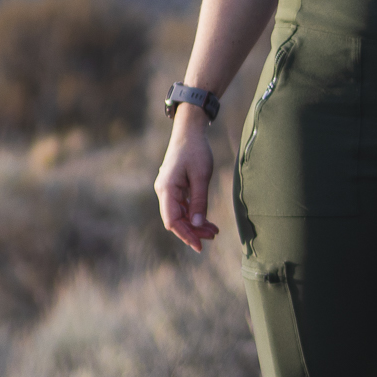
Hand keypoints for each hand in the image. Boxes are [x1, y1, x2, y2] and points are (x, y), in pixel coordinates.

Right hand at [155, 107, 219, 251]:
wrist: (189, 131)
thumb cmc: (196, 150)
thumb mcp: (201, 176)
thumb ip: (199, 201)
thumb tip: (197, 224)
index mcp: (167, 189)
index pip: (172, 221)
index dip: (186, 235)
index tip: (200, 245)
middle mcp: (163, 191)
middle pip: (175, 220)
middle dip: (193, 231)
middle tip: (213, 236)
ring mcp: (168, 189)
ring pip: (179, 214)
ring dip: (194, 223)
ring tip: (213, 230)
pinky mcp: (174, 187)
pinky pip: (181, 206)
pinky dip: (193, 214)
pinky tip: (206, 219)